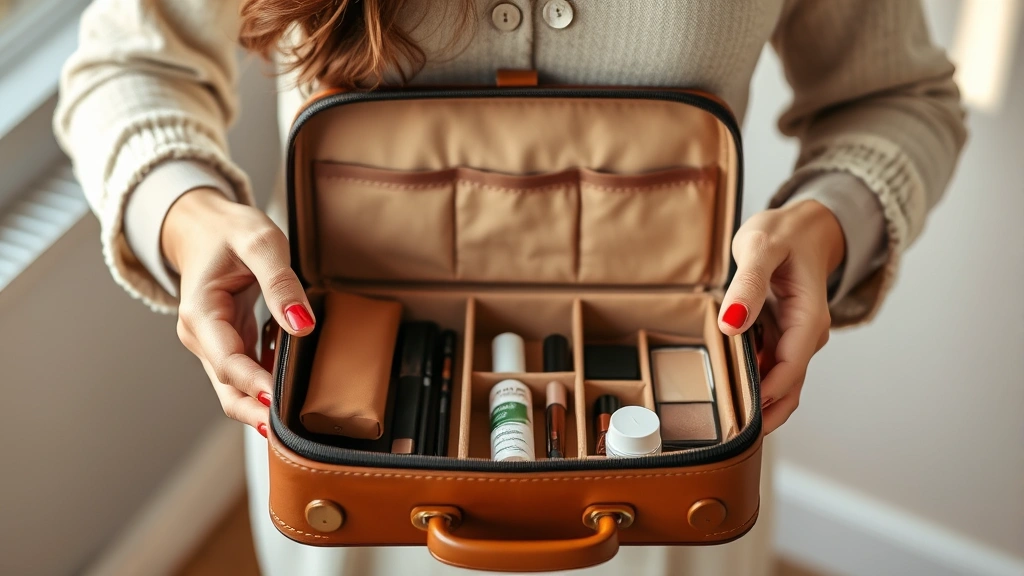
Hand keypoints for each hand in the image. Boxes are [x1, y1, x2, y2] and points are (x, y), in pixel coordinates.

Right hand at [163, 188, 315, 435]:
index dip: (254, 384)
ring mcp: (213, 344)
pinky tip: (293, 397)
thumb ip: (281, 284)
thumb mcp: (261, 243)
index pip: (227, 361)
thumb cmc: (230, 231)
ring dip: (261, 406)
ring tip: (296, 425)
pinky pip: (247, 375)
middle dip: (257, 410)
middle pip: (228, 387)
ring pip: (234, 388)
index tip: (279, 403)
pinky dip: (266, 388)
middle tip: (291, 432)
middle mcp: (201, 336)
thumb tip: (302, 326)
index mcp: (201, 313)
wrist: (204, 226)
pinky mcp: (230, 344)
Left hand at [718, 200, 844, 433]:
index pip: (790, 370)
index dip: (766, 396)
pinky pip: (767, 367)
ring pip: (778, 383)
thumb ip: (748, 284)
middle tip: (725, 434)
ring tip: (722, 421)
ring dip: (756, 402)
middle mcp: (805, 337)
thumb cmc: (786, 233)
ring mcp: (793, 339)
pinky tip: (725, 390)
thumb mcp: (763, 246)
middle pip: (787, 388)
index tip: (739, 416)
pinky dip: (751, 381)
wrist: (804, 227)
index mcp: (808, 320)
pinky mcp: (780, 337)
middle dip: (762, 413)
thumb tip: (731, 322)